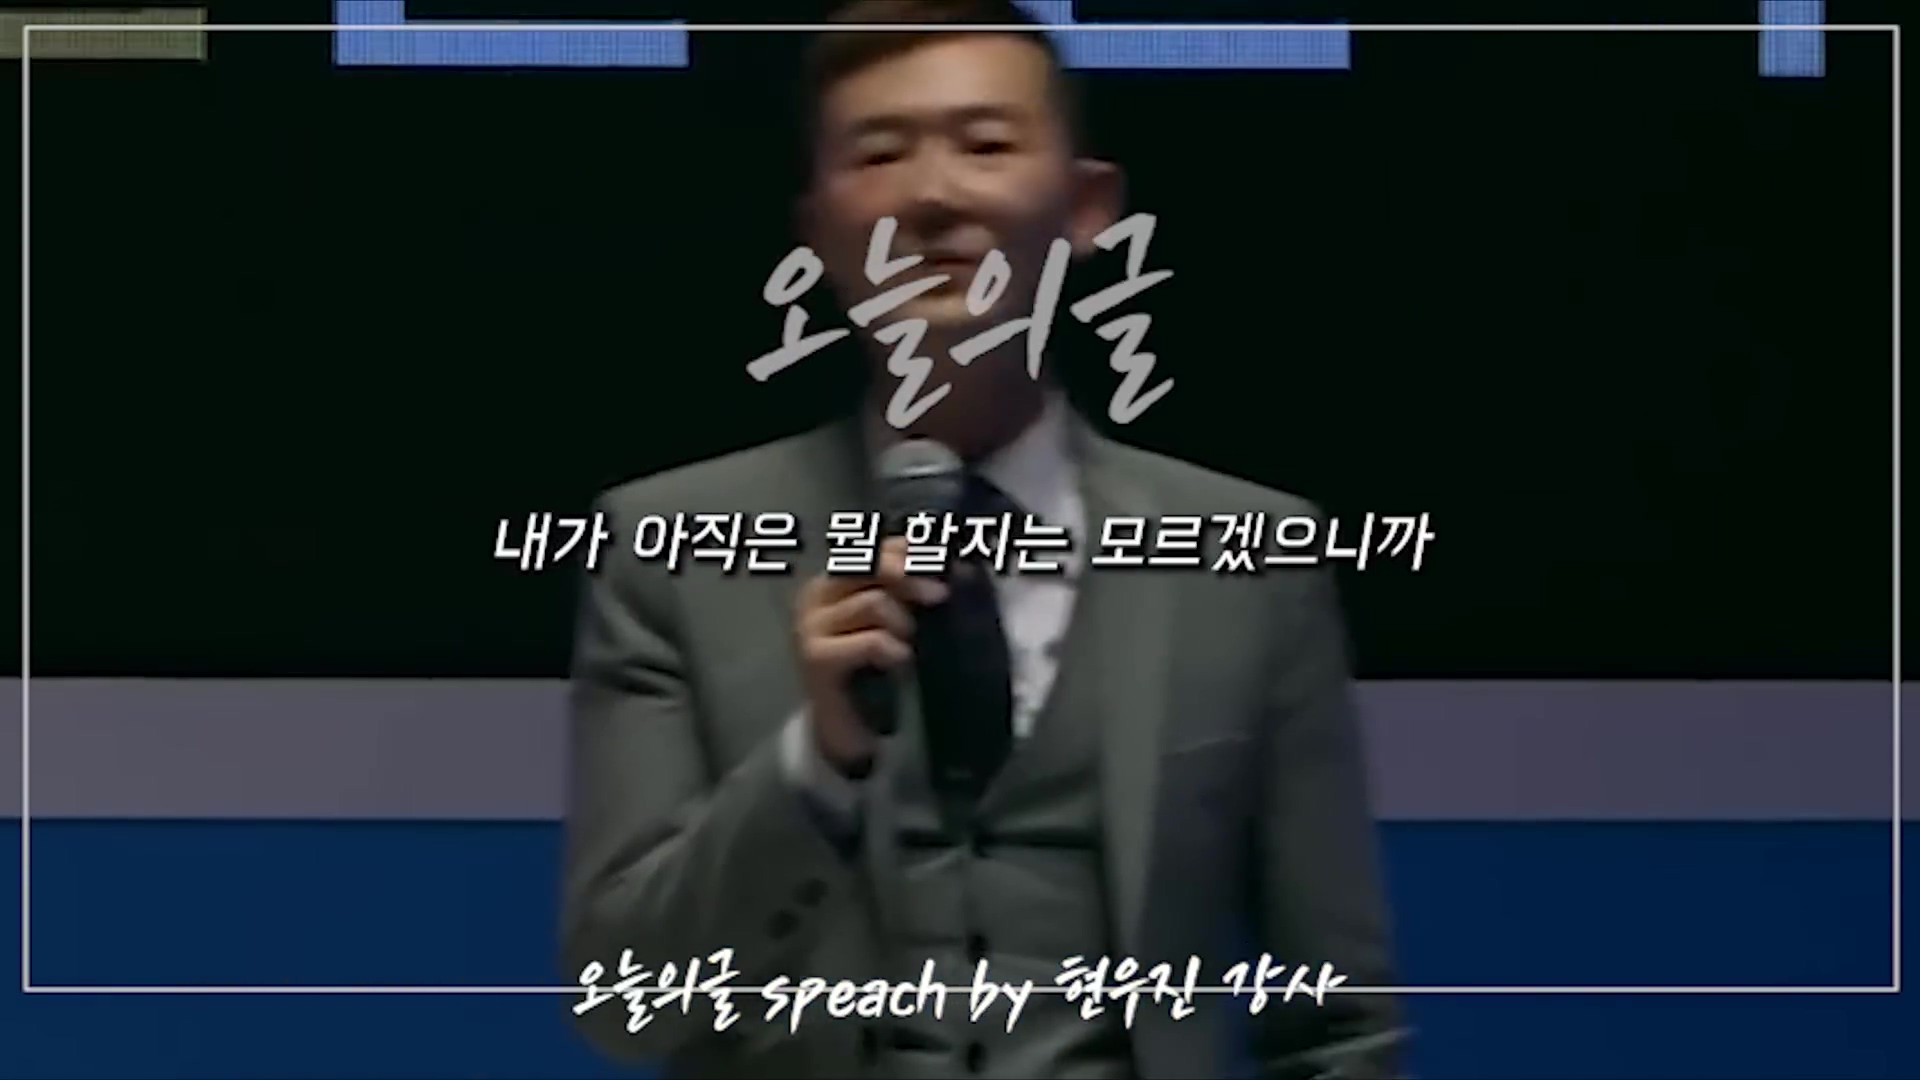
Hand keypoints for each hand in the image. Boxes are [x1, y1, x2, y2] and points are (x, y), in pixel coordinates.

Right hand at [793, 537, 948, 773]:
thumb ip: (909, 592)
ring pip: (874, 602)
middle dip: (910, 575)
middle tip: (940, 596)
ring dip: (903, 624)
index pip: (873, 548)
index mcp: (832, 581)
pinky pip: (871, 640)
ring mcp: (810, 625)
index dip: (909, 549)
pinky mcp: (816, 657)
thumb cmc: (874, 670)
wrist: (846, 728)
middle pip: (868, 563)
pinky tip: (900, 662)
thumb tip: (955, 564)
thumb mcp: (894, 623)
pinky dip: (894, 650)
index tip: (942, 560)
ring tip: (909, 646)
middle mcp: (815, 595)